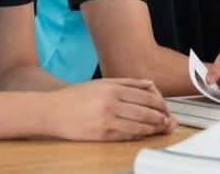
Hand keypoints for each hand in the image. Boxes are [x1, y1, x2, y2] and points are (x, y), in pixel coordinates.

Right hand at [48, 78, 175, 140]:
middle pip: (144, 111)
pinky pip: (125, 136)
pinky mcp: (101, 134)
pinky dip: (138, 136)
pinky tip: (144, 135)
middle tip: (168, 120)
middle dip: (160, 116)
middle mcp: (110, 103)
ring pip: (138, 125)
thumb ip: (126, 83)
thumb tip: (149, 84)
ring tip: (161, 128)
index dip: (158, 103)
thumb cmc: (76, 97)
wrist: (52, 111)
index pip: (144, 95)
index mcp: (111, 88)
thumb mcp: (101, 84)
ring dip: (153, 128)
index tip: (165, 107)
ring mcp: (106, 119)